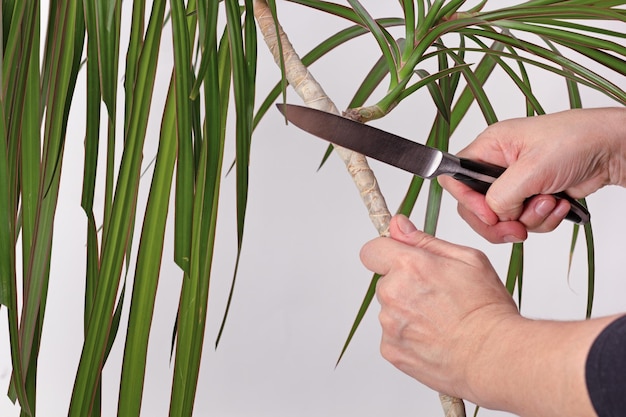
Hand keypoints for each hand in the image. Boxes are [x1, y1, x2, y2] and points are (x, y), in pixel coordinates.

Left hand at [360, 215, 611, 415]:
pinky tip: (434, 338)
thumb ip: (424, 241)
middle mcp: (392, 293)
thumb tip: (398, 225)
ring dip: (407, 312)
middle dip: (404, 285)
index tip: (399, 261)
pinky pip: (393, 336)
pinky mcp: (391, 350)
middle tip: (436, 297)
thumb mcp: (467, 259)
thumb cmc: (486, 308)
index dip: (386, 254)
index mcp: (408, 266)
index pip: (372, 251)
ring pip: (390, 310)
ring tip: (440, 321)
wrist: (494, 356)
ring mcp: (389, 324)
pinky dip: (408, 336)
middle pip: (385, 282)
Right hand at [439, 107, 625, 242]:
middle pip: (477, 206)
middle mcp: (497, 166)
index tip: (489, 214)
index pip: (455, 178)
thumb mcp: (532, 169)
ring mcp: (515, 183)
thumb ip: (501, 195)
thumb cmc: (575, 141)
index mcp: (489, 147)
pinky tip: (559, 203)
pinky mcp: (531, 197)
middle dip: (499, 222)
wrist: (611, 149)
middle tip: (516, 228)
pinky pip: (524, 221)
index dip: (466, 200)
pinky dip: (543, 219)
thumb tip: (494, 215)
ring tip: (550, 201)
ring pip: (503, 218)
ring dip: (529, 218)